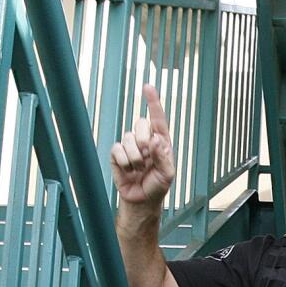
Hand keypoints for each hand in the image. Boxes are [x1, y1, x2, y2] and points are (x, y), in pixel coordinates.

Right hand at [110, 84, 174, 209]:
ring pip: (128, 138)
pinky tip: (129, 170)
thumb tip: (155, 139)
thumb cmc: (157, 186)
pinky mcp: (117, 153)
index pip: (157, 119)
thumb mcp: (167, 174)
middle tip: (147, 158)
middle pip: (140, 124)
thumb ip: (163, 156)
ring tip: (139, 169)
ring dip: (136, 157)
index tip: (148, 87)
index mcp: (161, 141)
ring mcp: (130, 146)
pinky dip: (125, 161)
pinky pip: (118, 149)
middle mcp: (145, 140)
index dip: (153, 102)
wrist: (141, 200)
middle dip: (144, 141)